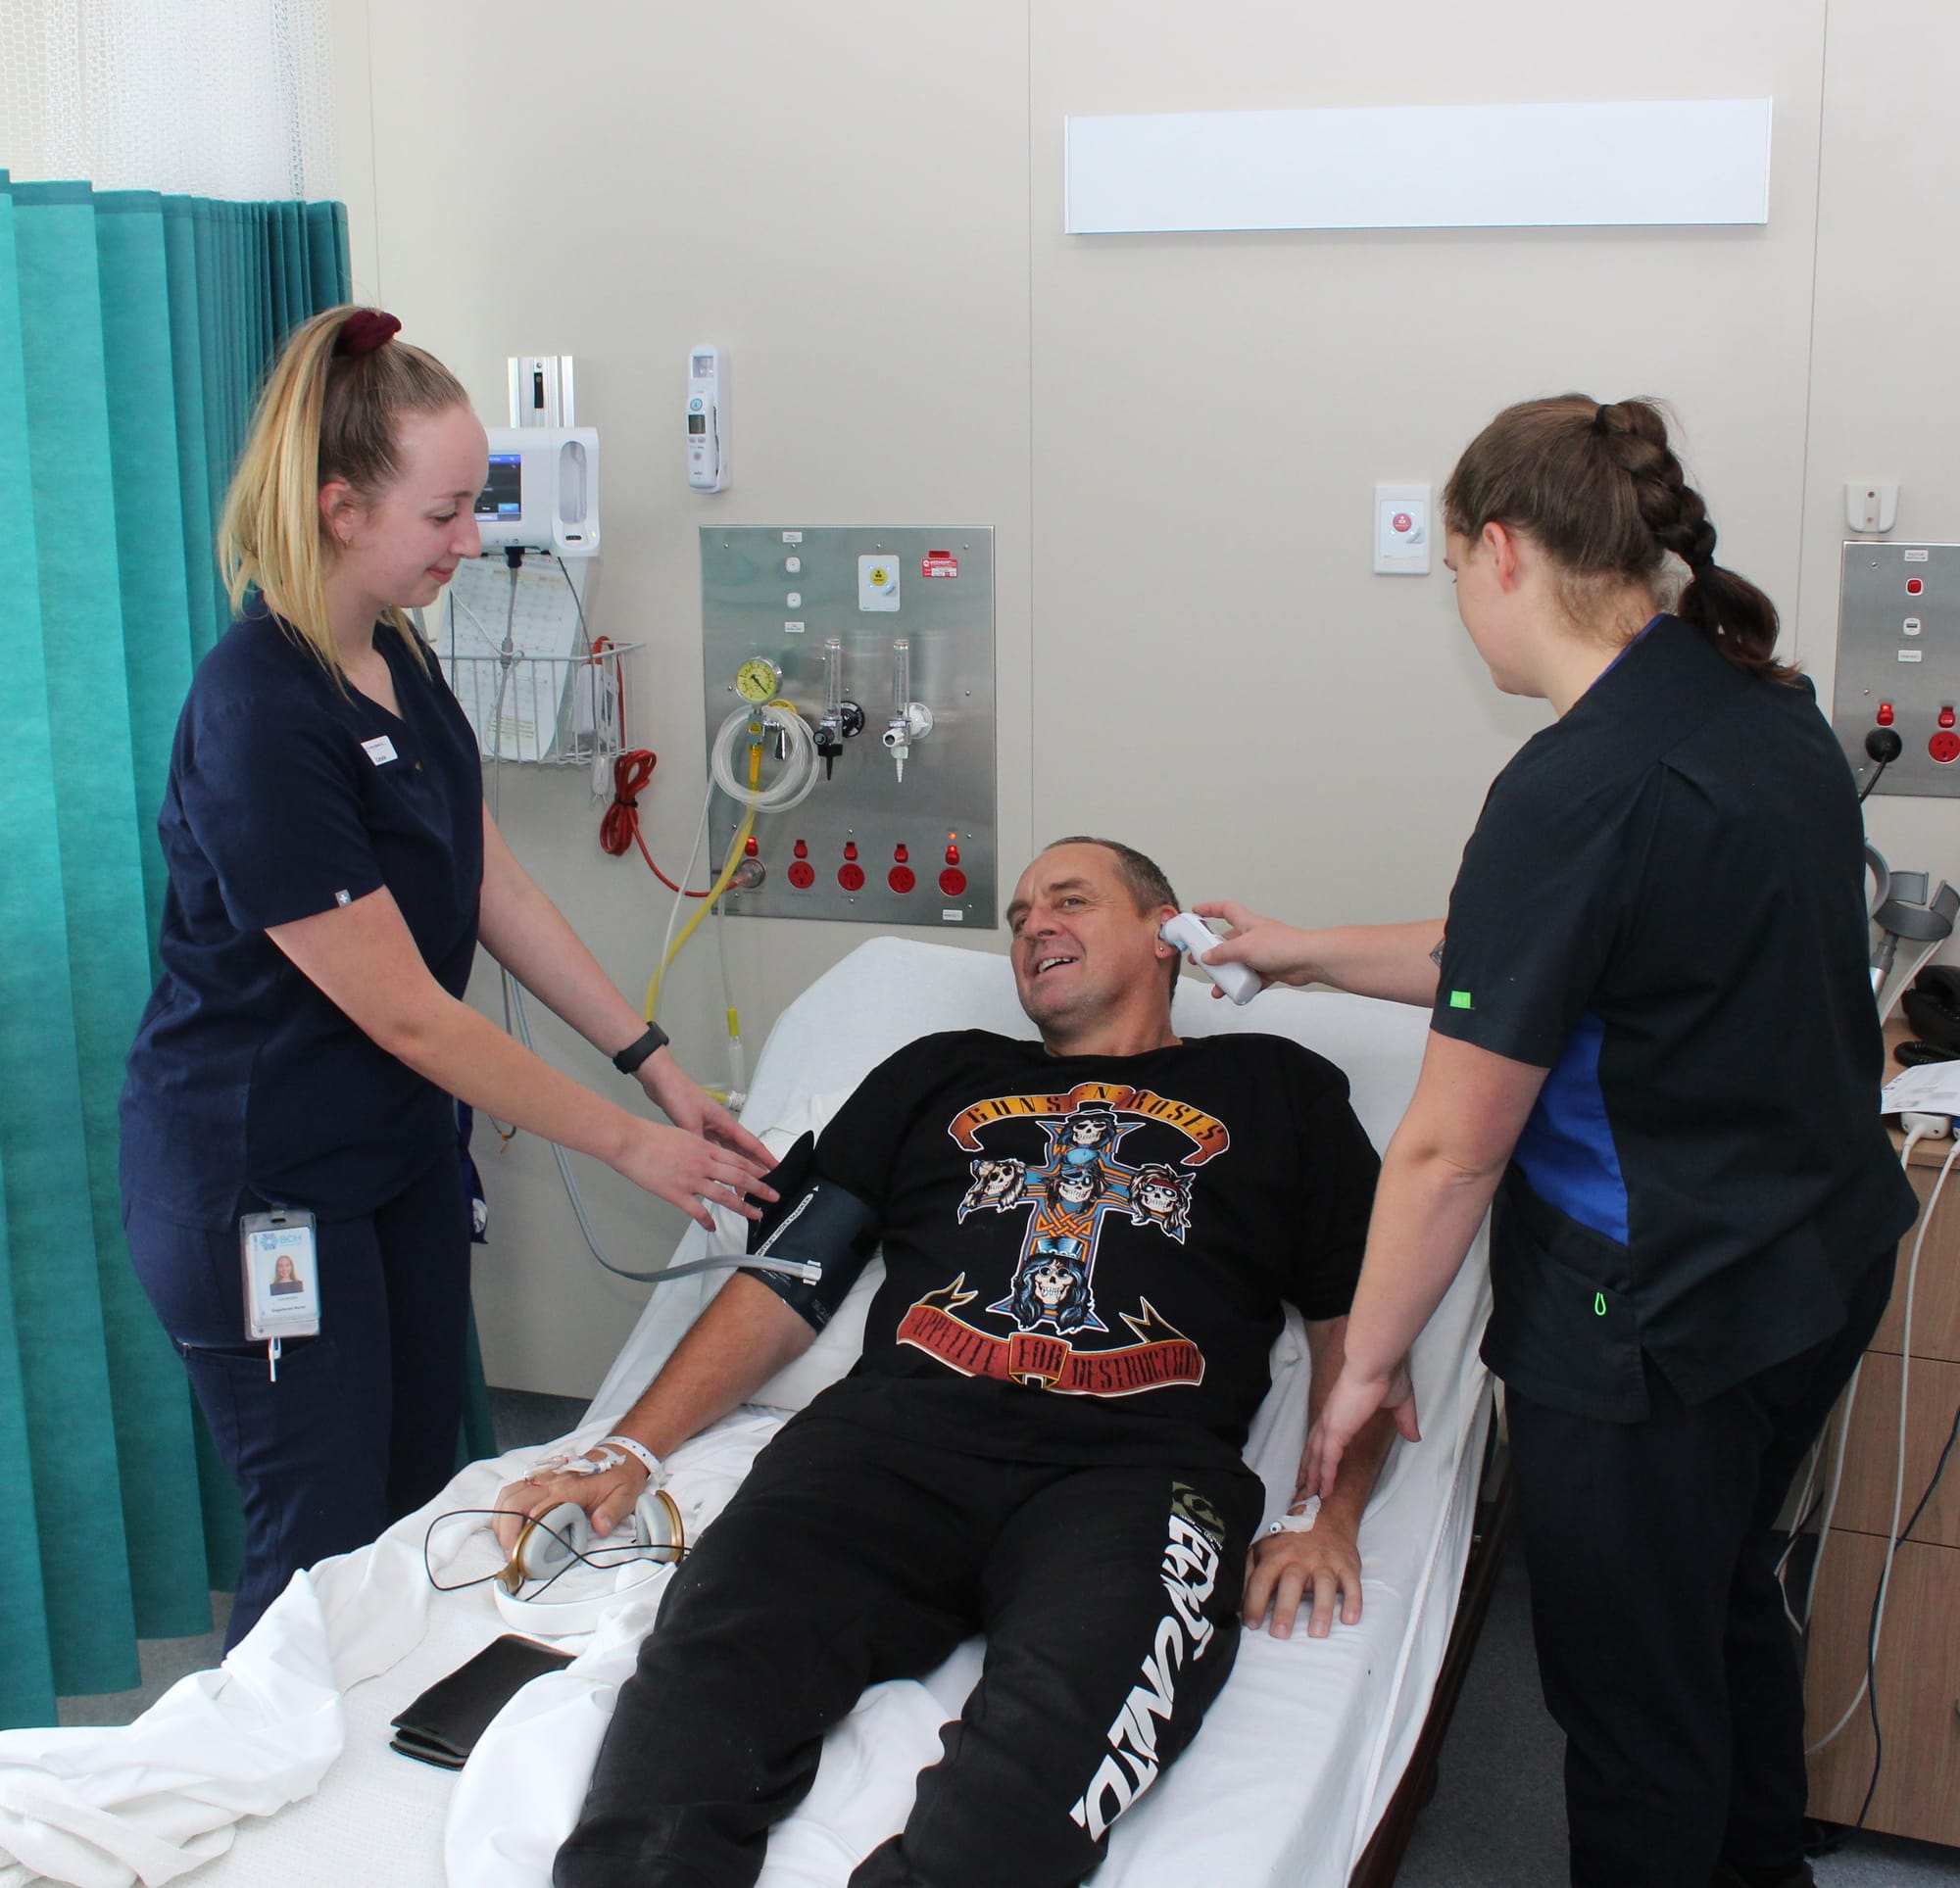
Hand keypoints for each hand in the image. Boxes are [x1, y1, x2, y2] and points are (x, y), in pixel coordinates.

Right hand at [492, 1447, 649, 1557]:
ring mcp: (543, 1479)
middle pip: (515, 1502)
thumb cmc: (619, 1478)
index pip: (539, 1510)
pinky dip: (503, 1508)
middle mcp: (551, 1481)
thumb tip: (600, 1527)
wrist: (620, 1454)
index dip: (526, 1534)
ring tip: (505, 1543)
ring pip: (509, 1494)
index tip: (523, 1556)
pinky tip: (505, 1525)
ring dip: (501, 1519)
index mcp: (569, 1488)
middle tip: (510, 1555)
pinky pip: (513, 1490)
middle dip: (506, 1531)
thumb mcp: (624, 1496)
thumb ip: (611, 1512)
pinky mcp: (540, 1479)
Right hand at [611, 1118, 776, 1228]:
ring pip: (724, 1195)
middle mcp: (702, 1163)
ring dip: (743, 1207)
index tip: (768, 1176)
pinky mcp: (676, 1193)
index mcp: (704, 1147)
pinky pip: (697, 1211)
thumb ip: (698, 1147)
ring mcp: (690, 1179)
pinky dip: (707, 1221)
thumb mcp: (683, 1135)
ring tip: (756, 1214)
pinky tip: (713, 1227)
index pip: (737, 1159)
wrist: (630, 1142)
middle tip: (773, 1197)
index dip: (755, 1169)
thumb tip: (708, 1156)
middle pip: (738, 1176)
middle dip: (760, 1188)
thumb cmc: (651, 1137)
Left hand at [637, 1050, 776, 1172]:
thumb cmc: (679, 1094)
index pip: (751, 1144)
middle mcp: (721, 1126)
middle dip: (754, 1167)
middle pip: (743, 1150)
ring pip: (729, 1152)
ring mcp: (710, 1128)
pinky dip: (719, 1162)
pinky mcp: (698, 1130)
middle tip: (763, 1183)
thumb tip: (705, 1163)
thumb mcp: (690, 1122)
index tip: (776, 1169)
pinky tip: (719, 1172)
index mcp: (725, 1122)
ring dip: (736, 1168)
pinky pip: (714, 1150)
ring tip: (741, 1186)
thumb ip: (699, 1143)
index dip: (765, 1158)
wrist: (662, 1082)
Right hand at [1189, 901, 1322, 995]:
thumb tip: (1206, 957)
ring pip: (1237, 964)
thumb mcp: (1243, 947)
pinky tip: (1235, 993)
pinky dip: (1242, 986)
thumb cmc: (1282, 945)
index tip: (1196, 912)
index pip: (1225, 909)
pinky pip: (1250, 979)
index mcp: (1247, 923)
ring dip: (1226, 976)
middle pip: (1227, 942)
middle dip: (1211, 952)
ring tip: (1217, 987)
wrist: (1308, 960)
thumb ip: (1222, 953)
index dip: (1210, 909)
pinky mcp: (1269, 969)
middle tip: (1199, 961)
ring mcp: (1261, 954)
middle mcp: (1253, 937)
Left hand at [1242, 1515, 1364, 1638]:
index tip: (1251, 1625)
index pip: (1261, 1579)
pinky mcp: (1347, 1566)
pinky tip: (1349, 1619)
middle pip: (1292, 1582)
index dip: (1254, 1602)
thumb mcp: (1263, 1550)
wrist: (1326, 1516)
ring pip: (1324, 1584)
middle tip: (1280, 1634)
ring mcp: (1326, 1561)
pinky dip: (1353, 1601)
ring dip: (1321, 1609)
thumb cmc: (1289, 1541)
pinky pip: (1353, 1584)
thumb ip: (1248, 1575)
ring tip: (1317, 1633)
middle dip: (1285, 1609)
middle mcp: (1301, 1558)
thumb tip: (1235, 1604)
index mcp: (1276, 1554)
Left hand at [1300, 1358, 1419, 1497]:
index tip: (1314, 1463)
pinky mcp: (1336, 1431)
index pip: (1325, 1435)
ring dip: (1312, 1477)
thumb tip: (1414, 1436)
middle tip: (1302, 1486)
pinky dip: (1325, 1477)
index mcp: (1341, 1410)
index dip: (1318, 1450)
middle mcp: (1331, 1418)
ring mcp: (1331, 1425)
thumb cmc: (1386, 1375)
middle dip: (1308, 1468)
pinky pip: (1328, 1460)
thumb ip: (1405, 1420)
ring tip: (1306, 1495)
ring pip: (1316, 1457)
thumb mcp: (1400, 1401)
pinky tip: (1323, 1491)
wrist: (1375, 1363)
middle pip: (1313, 1448)